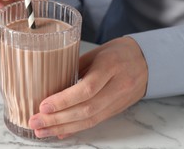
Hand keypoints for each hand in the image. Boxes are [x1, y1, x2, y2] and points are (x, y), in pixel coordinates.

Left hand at [28, 37, 147, 138]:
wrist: (147, 60)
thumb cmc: (117, 52)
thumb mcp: (96, 52)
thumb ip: (75, 68)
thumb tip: (51, 85)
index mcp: (110, 66)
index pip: (87, 88)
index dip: (64, 100)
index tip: (43, 106)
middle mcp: (118, 86)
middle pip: (87, 109)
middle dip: (58, 119)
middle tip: (35, 123)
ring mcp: (120, 100)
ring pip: (91, 120)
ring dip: (64, 127)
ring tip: (42, 131)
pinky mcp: (118, 110)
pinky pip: (96, 122)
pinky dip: (76, 128)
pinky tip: (60, 132)